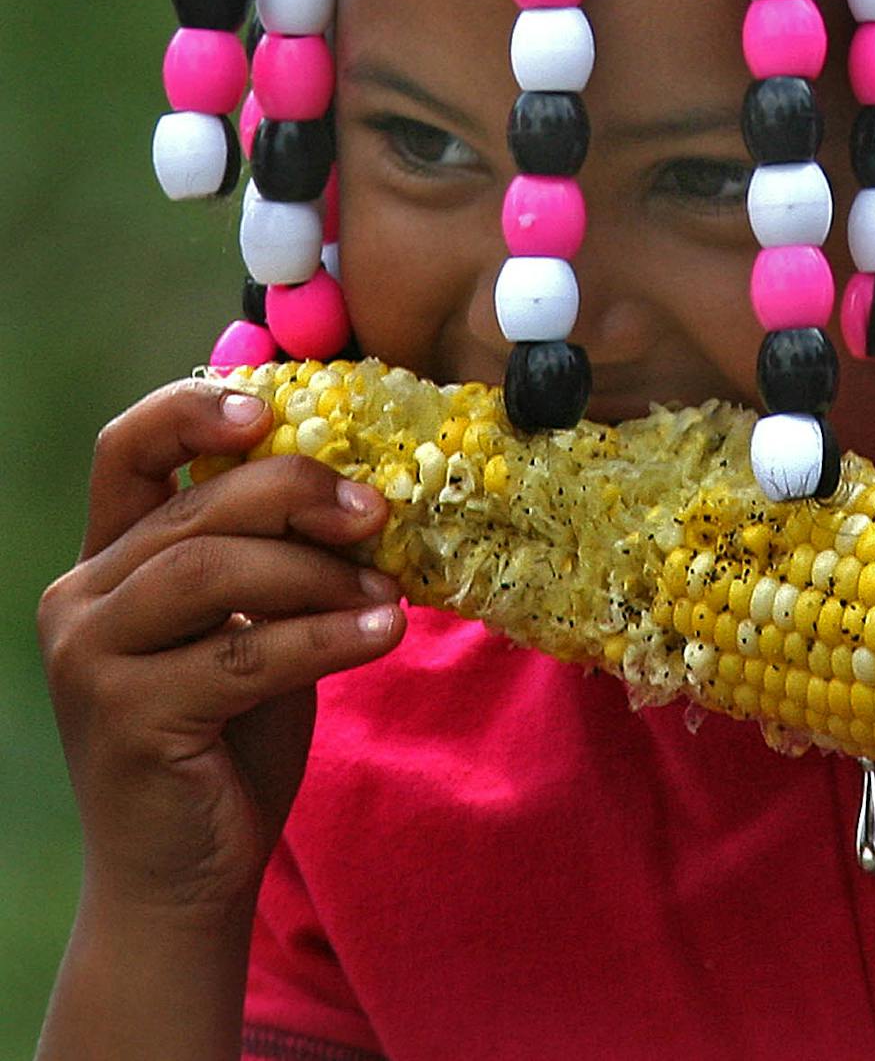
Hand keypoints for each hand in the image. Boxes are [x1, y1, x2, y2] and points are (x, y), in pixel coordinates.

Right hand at [38, 379, 403, 921]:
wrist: (185, 873)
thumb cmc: (230, 741)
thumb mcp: (253, 630)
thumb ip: (278, 562)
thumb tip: (369, 490)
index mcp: (107, 564)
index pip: (126, 451)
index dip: (192, 411)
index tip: (272, 405)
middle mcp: (80, 599)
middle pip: (194, 509)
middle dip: (297, 495)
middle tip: (379, 512)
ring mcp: (92, 658)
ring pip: (213, 572)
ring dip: (318, 574)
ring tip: (389, 594)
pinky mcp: (127, 716)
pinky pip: (243, 654)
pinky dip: (325, 637)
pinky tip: (384, 634)